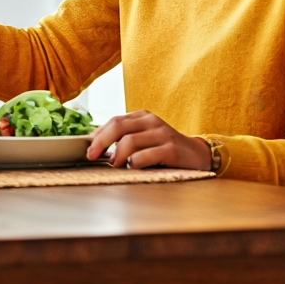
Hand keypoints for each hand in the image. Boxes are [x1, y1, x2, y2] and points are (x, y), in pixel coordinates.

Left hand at [86, 110, 211, 169]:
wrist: (198, 155)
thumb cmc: (164, 148)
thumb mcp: (144, 139)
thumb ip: (124, 139)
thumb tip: (95, 148)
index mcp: (142, 117)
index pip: (114, 121)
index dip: (97, 135)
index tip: (86, 148)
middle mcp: (152, 121)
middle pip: (118, 126)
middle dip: (100, 142)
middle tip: (91, 156)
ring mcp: (163, 134)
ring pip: (130, 140)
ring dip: (117, 153)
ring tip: (113, 164)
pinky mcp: (172, 149)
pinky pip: (148, 154)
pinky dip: (135, 161)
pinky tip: (131, 166)